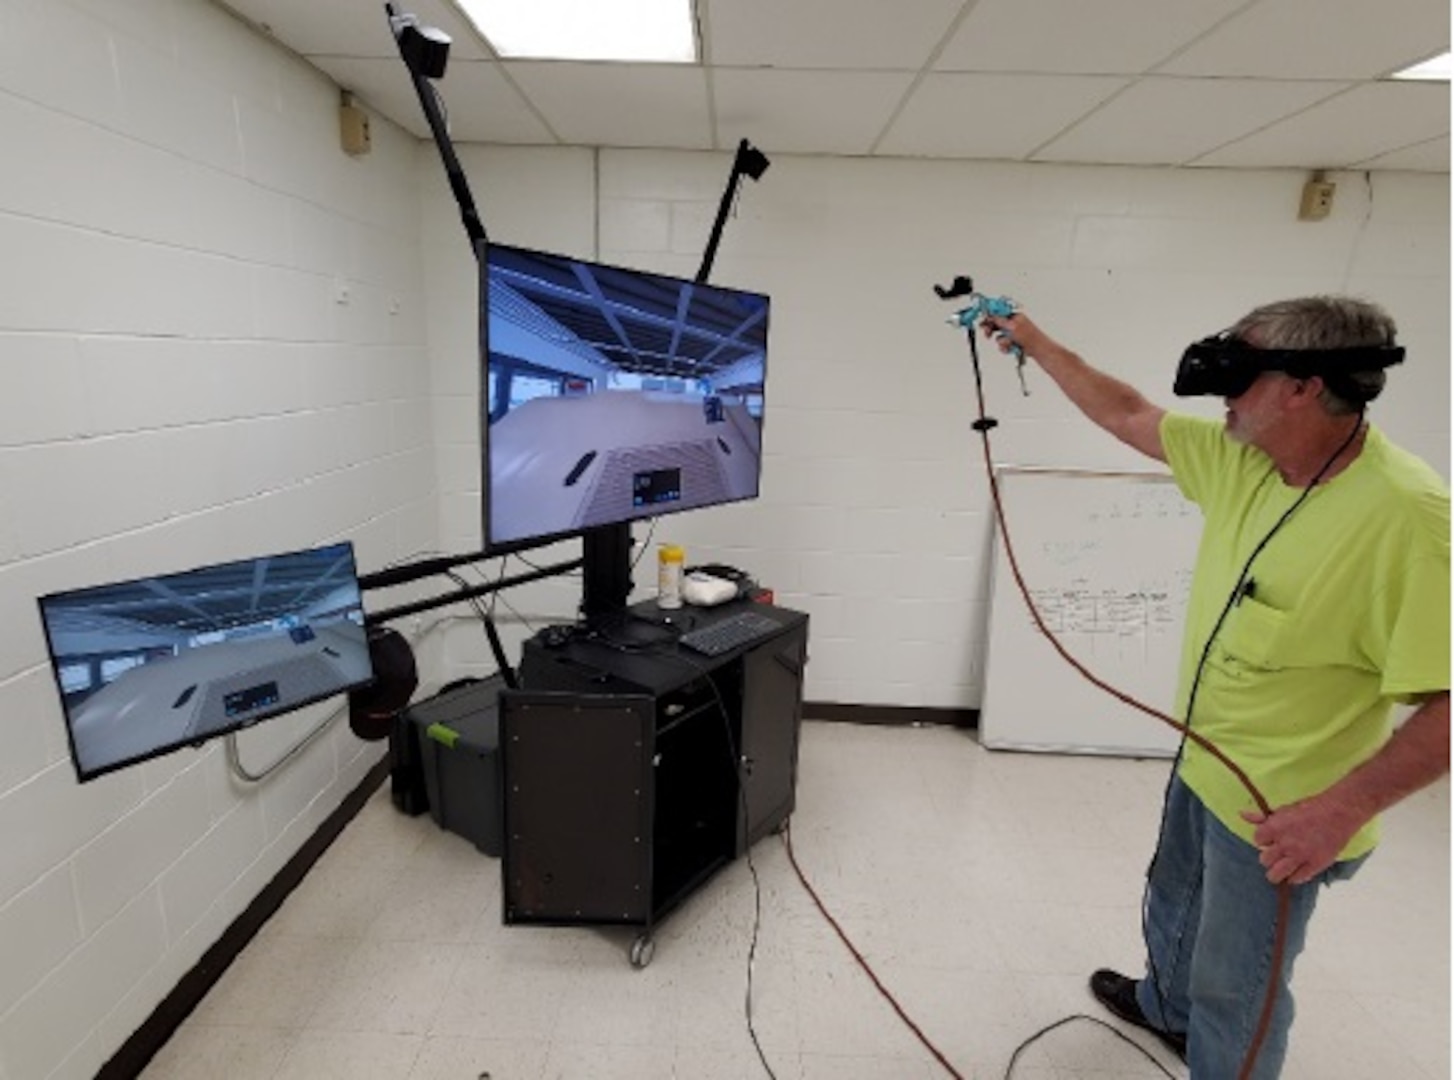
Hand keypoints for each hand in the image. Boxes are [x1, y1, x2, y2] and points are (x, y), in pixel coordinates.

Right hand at [983, 312, 1051, 359]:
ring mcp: (1013, 333)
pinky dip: (1006, 348)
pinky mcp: (1013, 342)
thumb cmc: (1030, 337)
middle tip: (987, 335)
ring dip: (1002, 342)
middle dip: (992, 331)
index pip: (998, 313)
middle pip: (996, 325)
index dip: (989, 316)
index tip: (982, 320)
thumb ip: (999, 321)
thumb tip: (990, 315)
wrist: (1038, 350)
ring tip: (1009, 344)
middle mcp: (1013, 324)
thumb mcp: (1012, 326)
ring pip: (999, 337)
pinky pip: (1003, 345)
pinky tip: (1011, 348)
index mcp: (1014, 316)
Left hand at [1240, 796, 1362, 884]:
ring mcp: (1300, 856)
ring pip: (1276, 875)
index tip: (1270, 839)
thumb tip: (1241, 814)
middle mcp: (1285, 844)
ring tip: (1280, 870)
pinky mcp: (1315, 865)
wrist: (1338, 813)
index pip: (1257, 840)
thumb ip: (1262, 817)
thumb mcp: (1283, 810)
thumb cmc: (1310, 808)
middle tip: (1278, 854)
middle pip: (1264, 860)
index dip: (1263, 840)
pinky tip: (1297, 870)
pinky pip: (1297, 879)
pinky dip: (1295, 877)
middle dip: (1269, 857)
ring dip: (1276, 873)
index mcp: (1274, 828)